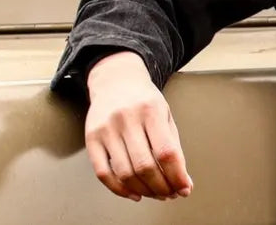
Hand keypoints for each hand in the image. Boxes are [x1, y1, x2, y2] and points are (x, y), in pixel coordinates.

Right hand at [84, 51, 193, 201]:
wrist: (116, 80)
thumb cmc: (144, 100)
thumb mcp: (165, 115)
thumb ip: (174, 146)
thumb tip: (184, 181)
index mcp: (151, 110)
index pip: (166, 151)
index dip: (176, 175)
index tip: (184, 188)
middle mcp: (127, 119)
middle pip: (144, 165)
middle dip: (161, 187)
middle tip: (170, 194)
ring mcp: (106, 129)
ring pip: (124, 172)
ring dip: (143, 191)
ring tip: (154, 194)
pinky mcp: (91, 139)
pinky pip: (103, 173)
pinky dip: (119, 189)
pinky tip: (133, 193)